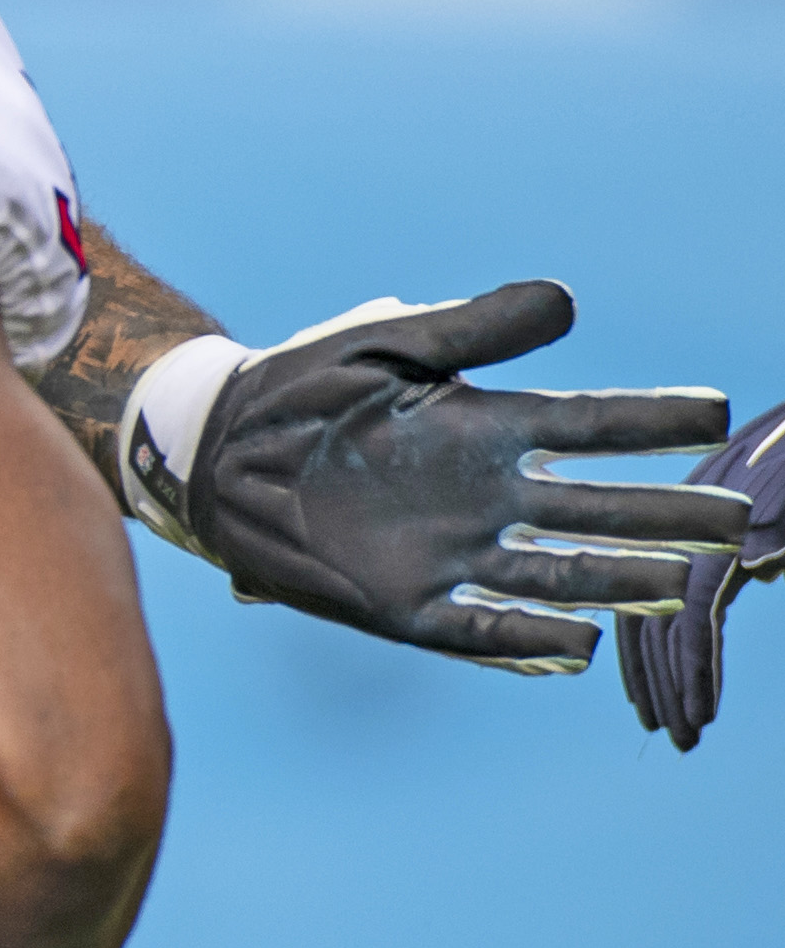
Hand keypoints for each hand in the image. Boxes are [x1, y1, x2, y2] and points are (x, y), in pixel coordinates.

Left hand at [136, 285, 741, 674]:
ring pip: (554, 573)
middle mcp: (483, 496)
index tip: (717, 411)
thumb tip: (567, 301)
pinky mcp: (403, 603)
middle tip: (731, 521)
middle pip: (594, 509)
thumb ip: (474, 328)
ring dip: (613, 579)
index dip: (653, 421)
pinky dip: (526, 642)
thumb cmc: (300, 385)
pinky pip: (476, 630)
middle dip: (661, 515)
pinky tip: (582, 647)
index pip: (591, 426)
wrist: (215, 445)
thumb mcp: (388, 344)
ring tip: (678, 584)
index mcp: (487, 428)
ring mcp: (449, 551)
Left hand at [615, 398, 784, 748]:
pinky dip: (697, 672)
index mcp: (685, 520)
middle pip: (642, 616)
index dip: (646, 653)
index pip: (643, 596)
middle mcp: (677, 526)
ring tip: (683, 734)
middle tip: (663, 731)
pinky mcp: (725, 546)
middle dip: (652, 680)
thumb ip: (755, 548)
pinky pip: (697, 621)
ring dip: (672, 690)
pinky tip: (702, 712)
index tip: (650, 698)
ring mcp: (696, 535)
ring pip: (663, 629)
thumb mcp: (778, 520)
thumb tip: (755, 575)